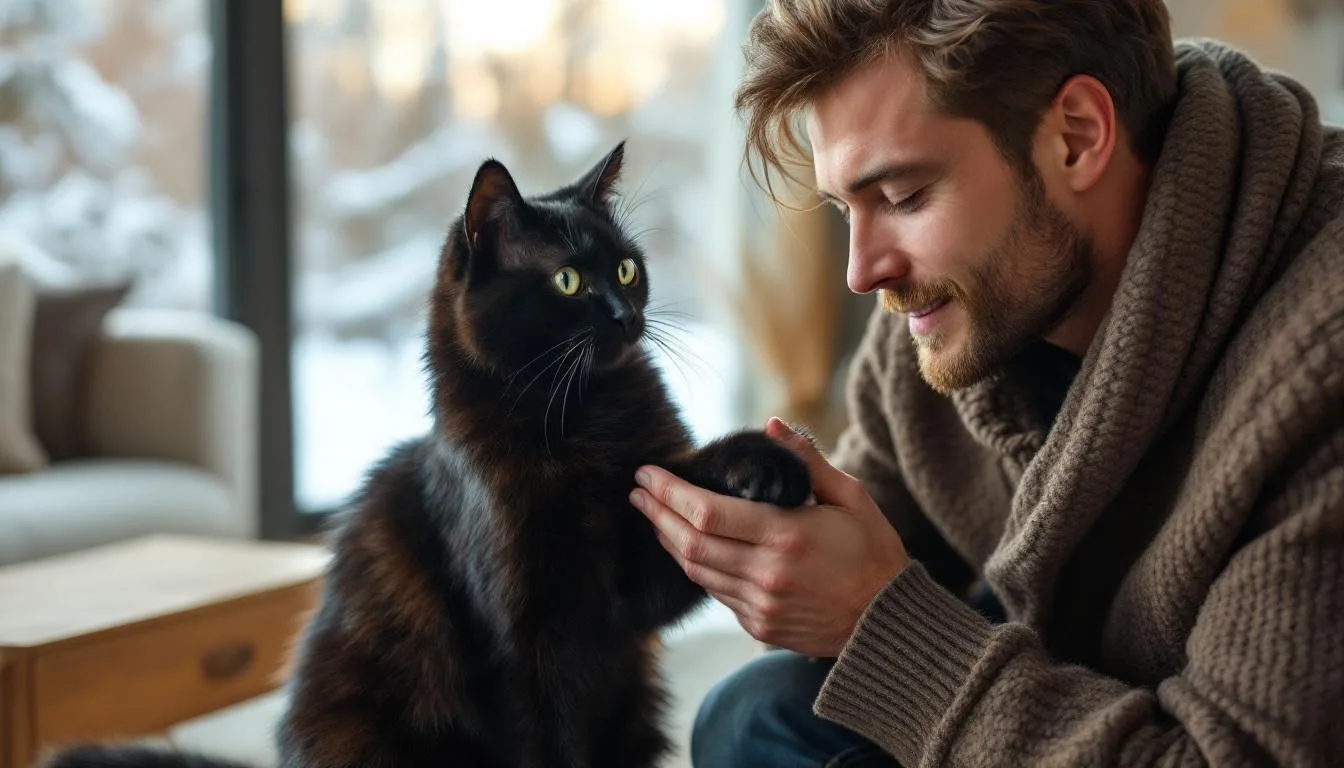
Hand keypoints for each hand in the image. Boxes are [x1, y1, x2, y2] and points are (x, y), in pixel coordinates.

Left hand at [630, 418, 908, 656]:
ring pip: (697, 572)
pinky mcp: (760, 627)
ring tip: (654, 517)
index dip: (670, 492)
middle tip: (638, 492)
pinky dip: (699, 568)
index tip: (649, 474)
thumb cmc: (873, 552)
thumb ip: (807, 461)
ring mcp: (761, 605)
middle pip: (691, 543)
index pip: (707, 512)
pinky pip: (717, 594)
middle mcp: (767, 574)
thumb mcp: (851, 497)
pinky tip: (690, 548)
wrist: (888, 622)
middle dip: (658, 514)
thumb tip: (773, 425)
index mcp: (787, 535)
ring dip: (671, 542)